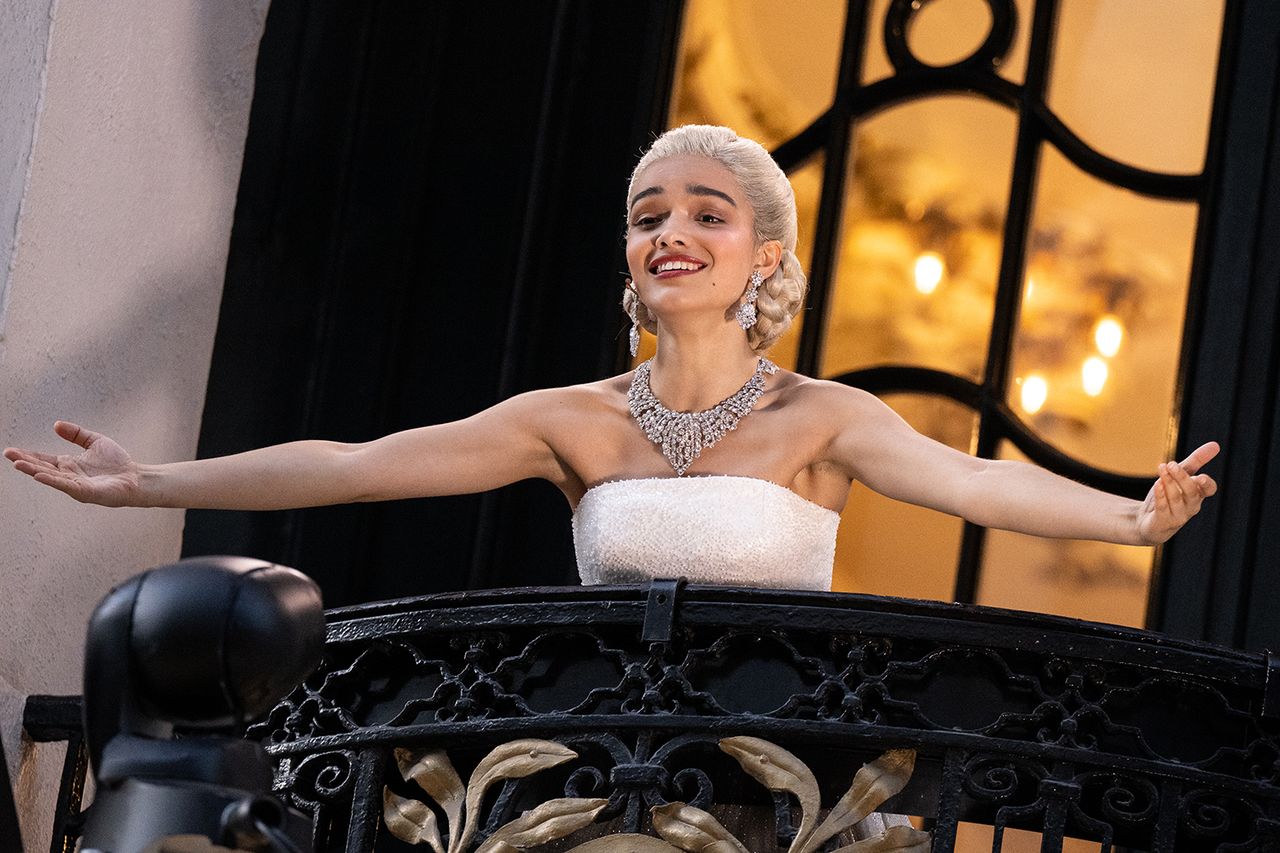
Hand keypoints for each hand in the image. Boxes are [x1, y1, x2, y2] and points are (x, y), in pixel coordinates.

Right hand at [3, 421, 141, 506]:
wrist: (135, 477)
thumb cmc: (117, 463)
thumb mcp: (94, 441)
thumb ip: (76, 433)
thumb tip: (56, 425)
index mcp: (68, 464)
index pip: (43, 459)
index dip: (28, 455)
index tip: (11, 450)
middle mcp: (68, 475)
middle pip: (42, 468)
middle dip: (25, 461)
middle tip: (8, 454)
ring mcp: (75, 485)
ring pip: (51, 477)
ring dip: (34, 471)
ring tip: (18, 464)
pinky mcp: (85, 492)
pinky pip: (66, 486)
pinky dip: (53, 480)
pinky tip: (40, 475)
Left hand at [1136, 441, 1219, 544]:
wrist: (1145, 520)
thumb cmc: (1167, 496)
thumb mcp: (1180, 476)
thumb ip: (1196, 461)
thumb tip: (1216, 445)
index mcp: (1197, 494)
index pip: (1209, 489)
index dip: (1207, 484)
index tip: (1201, 477)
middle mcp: (1191, 506)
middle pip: (1191, 492)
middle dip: (1182, 477)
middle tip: (1171, 464)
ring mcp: (1178, 516)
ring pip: (1176, 498)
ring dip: (1169, 482)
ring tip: (1161, 468)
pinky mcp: (1163, 521)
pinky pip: (1163, 508)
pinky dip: (1161, 496)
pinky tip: (1157, 484)